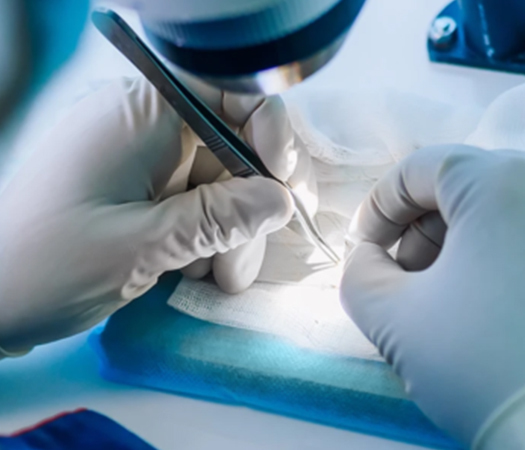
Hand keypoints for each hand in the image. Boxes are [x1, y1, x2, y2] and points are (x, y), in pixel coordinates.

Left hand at [0, 76, 314, 353]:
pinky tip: (191, 269)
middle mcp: (146, 125)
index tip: (285, 186)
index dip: (270, 134)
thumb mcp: (143, 245)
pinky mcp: (141, 188)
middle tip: (241, 266)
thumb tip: (280, 201)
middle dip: (249, 208)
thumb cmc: (47, 264)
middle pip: (232, 149)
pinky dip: (206, 236)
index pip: (231, 91)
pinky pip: (195, 201)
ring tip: (215, 277)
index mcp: (142, 113)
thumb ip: (219, 218)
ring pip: (219, 183)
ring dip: (230, 232)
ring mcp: (144, 158)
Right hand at [341, 144, 524, 447]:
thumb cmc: (479, 366)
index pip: (417, 170)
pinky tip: (478, 305)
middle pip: (456, 189)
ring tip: (438, 300)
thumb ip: (356, 272)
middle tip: (400, 281)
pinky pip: (517, 238)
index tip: (364, 248)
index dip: (377, 207)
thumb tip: (365, 257)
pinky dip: (487, 260)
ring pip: (490, 214)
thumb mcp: (391, 315)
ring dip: (450, 249)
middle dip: (415, 233)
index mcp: (500, 184)